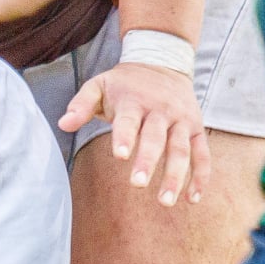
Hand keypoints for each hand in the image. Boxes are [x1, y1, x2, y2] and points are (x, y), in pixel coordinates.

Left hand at [60, 63, 210, 206]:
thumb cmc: (124, 83)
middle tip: (137, 184)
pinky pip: (202, 154)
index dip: (124, 137)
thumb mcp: (98, 84)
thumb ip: (81, 104)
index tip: (120, 156)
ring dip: (175, 176)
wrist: (162, 62)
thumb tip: (62, 124)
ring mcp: (181, 120)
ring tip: (165, 201)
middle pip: (155, 138)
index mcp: (133, 101)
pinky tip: (193, 198)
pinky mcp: (196, 128)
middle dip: (147, 161)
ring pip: (181, 149)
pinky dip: (200, 176)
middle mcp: (160, 110)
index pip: (128, 120)